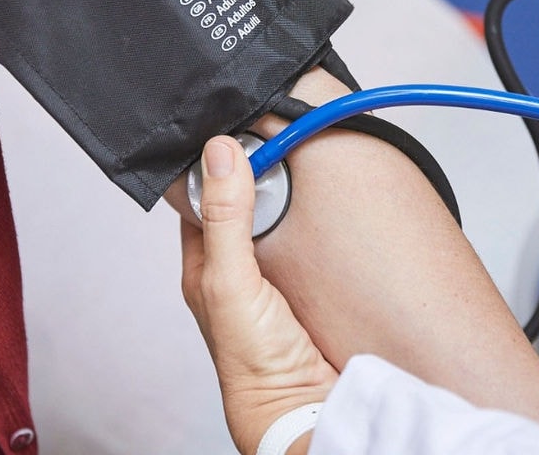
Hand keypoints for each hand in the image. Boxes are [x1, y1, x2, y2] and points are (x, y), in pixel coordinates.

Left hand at [180, 136, 338, 454]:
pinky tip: (334, 211)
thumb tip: (220, 154)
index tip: (240, 130)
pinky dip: (321, 225)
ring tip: (308, 162)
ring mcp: (275, 277)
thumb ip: (225, 218)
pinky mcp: (310, 285)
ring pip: (281, 222)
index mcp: (207, 265)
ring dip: (294, 199)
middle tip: (282, 138)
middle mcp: (239, 270)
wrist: (305, 408)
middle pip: (248, 205)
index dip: (218, 164)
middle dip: (263, 175)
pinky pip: (314, 243)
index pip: (205, 198)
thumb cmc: (254, 363)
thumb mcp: (231, 279)